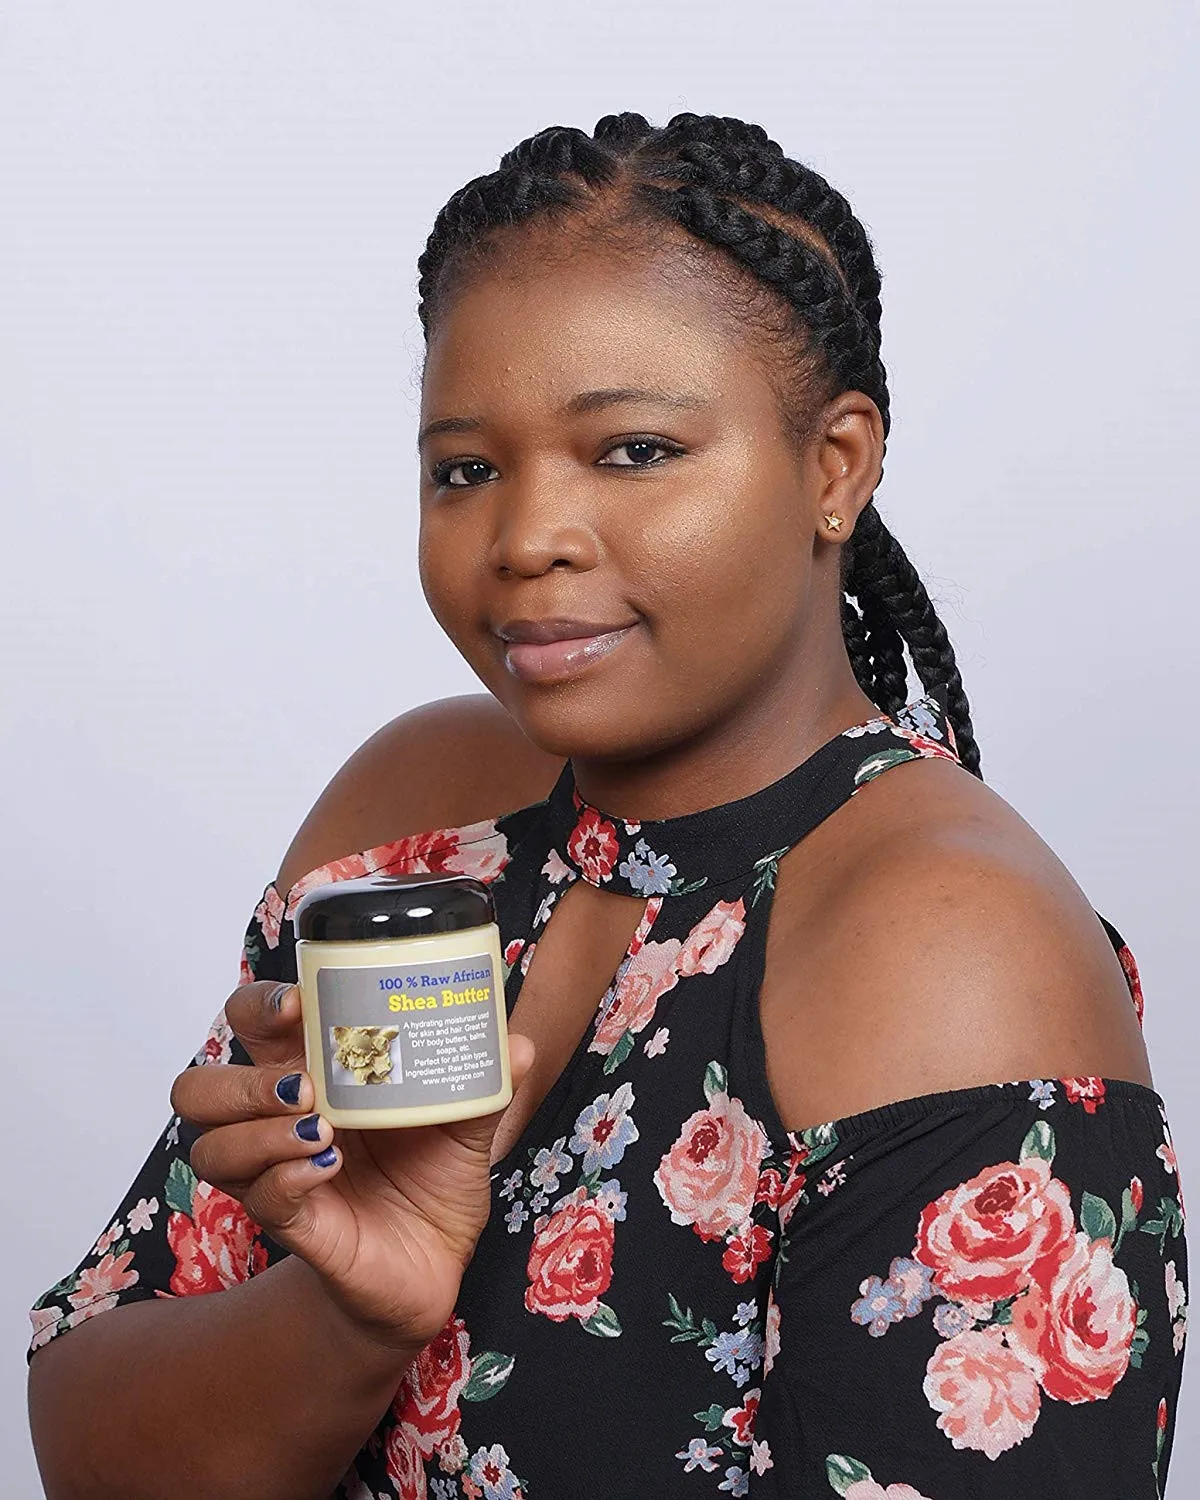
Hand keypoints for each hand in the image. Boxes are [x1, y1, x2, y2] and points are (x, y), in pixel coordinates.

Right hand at [170, 980, 534, 1353]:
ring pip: (212, 1146)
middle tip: (304, 1082)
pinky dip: (288, 1177)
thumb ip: (485, 1083)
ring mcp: (277, 1175)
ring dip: (260, 1131)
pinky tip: (326, 1168)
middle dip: (240, 1079)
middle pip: (200, 1088)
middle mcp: (280, 1121)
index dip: (258, 1005)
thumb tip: (517, 1044)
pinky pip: (261, 1198)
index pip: (250, 1024)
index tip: (299, 1002)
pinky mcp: (293, 1225)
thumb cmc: (432, 1179)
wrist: (434, 1266)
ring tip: (321, 1129)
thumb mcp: (465, 1124)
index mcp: (312, 1074)